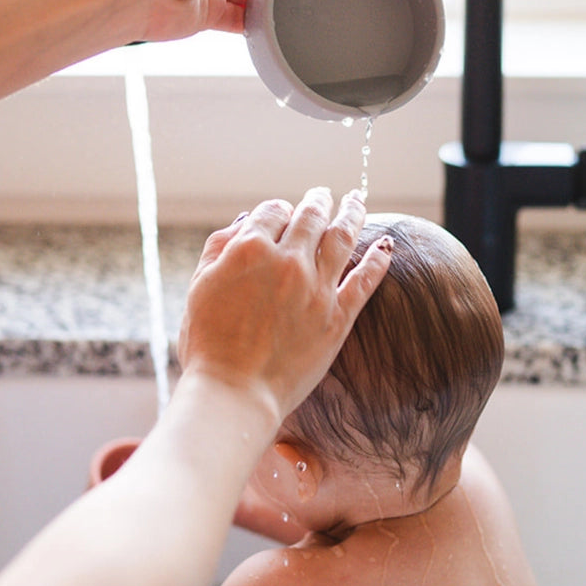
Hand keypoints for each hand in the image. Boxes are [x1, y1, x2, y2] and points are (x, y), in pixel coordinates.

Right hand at [178, 188, 391, 424]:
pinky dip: (378, 259)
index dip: (279, 210)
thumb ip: (220, 247)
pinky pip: (365, 280)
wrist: (234, 391)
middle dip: (320, 201)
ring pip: (343, 238)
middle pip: (311, 217)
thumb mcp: (199, 286)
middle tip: (326, 193)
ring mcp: (317, 288)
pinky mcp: (338, 317)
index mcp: (249, 249)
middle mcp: (288, 261)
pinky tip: (386, 246)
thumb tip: (247, 221)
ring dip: (353, 214)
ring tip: (357, 201)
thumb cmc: (208, 343)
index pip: (273, 211)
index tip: (283, 213)